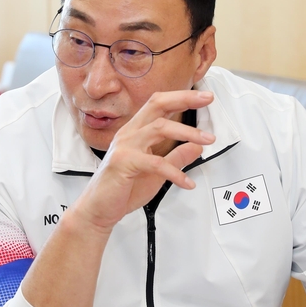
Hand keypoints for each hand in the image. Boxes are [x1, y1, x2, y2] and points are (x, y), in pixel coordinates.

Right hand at [72, 89, 215, 233]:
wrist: (98, 210)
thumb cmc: (122, 189)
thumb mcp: (157, 172)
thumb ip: (175, 158)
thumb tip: (197, 147)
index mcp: (135, 131)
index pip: (158, 104)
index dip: (181, 97)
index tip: (204, 96)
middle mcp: (129, 133)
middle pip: (157, 104)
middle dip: (184, 99)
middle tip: (207, 99)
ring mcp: (124, 146)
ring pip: (159, 128)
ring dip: (187, 132)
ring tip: (207, 141)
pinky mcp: (123, 163)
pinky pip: (155, 163)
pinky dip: (175, 172)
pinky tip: (187, 182)